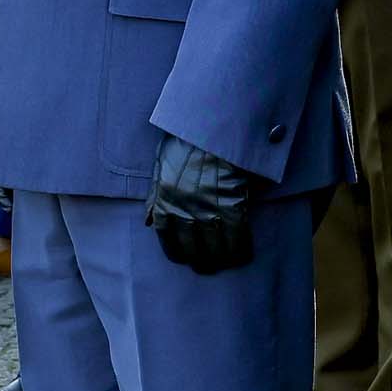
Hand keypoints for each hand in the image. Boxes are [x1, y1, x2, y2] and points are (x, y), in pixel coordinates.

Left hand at [144, 132, 257, 273]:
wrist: (212, 126)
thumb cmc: (186, 141)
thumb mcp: (161, 165)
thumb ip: (154, 195)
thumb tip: (148, 221)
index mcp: (164, 202)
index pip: (168, 241)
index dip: (178, 254)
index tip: (186, 257)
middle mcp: (183, 210)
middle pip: (193, 251)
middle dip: (201, 262)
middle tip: (209, 265)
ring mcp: (208, 210)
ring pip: (216, 249)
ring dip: (222, 260)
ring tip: (227, 262)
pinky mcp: (232, 205)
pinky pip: (238, 238)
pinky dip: (241, 249)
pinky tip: (243, 254)